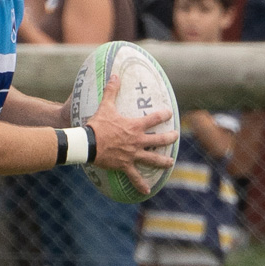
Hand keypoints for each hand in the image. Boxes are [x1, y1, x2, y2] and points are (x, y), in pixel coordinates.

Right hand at [85, 74, 177, 195]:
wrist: (89, 144)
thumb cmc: (97, 125)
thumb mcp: (105, 106)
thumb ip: (111, 90)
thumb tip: (114, 74)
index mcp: (134, 126)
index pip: (153, 119)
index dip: (163, 115)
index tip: (169, 114)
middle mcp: (138, 141)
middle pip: (158, 140)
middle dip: (169, 138)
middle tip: (176, 136)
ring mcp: (133, 155)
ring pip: (152, 159)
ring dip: (163, 161)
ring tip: (170, 163)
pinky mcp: (125, 166)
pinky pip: (135, 177)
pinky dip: (141, 184)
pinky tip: (147, 191)